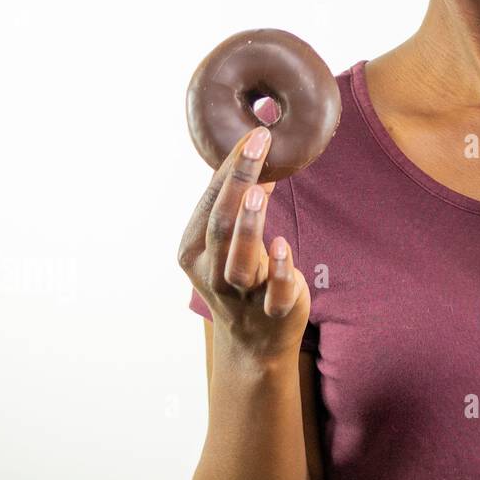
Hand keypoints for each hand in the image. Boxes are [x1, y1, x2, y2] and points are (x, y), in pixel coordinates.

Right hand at [177, 125, 310, 362]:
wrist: (255, 345)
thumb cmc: (242, 280)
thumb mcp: (232, 243)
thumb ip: (242, 205)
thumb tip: (258, 155)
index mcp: (195, 251)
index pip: (210, 203)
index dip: (230, 168)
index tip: (254, 134)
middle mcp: (212, 272)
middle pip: (221, 225)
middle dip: (238, 181)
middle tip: (258, 144)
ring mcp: (241, 295)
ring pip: (240, 260)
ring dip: (250, 224)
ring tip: (259, 189)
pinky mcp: (273, 311)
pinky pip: (275, 291)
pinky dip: (280, 268)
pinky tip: (284, 245)